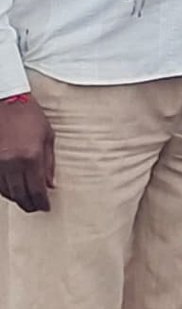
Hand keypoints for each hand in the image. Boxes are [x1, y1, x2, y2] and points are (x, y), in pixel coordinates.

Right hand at [0, 98, 54, 212]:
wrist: (5, 101)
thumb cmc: (30, 116)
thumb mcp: (47, 137)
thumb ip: (49, 163)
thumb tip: (50, 185)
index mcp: (31, 157)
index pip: (36, 189)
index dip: (41, 202)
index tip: (46, 207)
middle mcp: (12, 163)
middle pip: (20, 194)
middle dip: (29, 204)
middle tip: (36, 208)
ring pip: (6, 191)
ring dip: (16, 198)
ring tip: (25, 201)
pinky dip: (4, 189)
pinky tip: (11, 190)